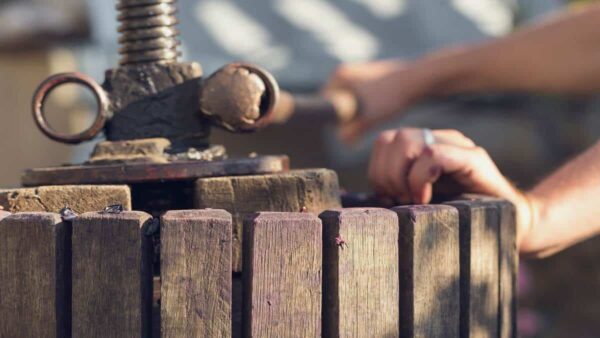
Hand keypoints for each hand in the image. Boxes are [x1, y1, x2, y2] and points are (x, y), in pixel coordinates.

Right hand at [323, 60, 431, 142]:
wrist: (419, 80)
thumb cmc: (392, 97)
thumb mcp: (367, 119)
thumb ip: (349, 133)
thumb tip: (341, 139)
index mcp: (339, 76)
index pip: (324, 106)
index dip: (336, 120)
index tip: (354, 123)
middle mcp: (344, 72)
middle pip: (336, 105)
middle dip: (348, 117)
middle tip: (366, 121)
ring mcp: (356, 74)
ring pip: (349, 104)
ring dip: (359, 114)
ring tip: (376, 114)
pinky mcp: (368, 80)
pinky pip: (360, 100)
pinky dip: (368, 108)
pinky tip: (381, 109)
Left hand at [368, 128, 534, 242]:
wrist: (513, 225)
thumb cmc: (462, 219)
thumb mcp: (421, 203)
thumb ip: (400, 189)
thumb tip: (370, 195)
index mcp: (425, 147)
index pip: (385, 141)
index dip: (378, 171)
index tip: (389, 198)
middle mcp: (440, 140)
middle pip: (391, 139)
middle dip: (385, 175)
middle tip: (401, 200)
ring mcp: (457, 146)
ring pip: (407, 141)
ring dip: (401, 176)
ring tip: (415, 200)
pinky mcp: (473, 158)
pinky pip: (433, 153)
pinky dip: (420, 178)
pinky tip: (426, 198)